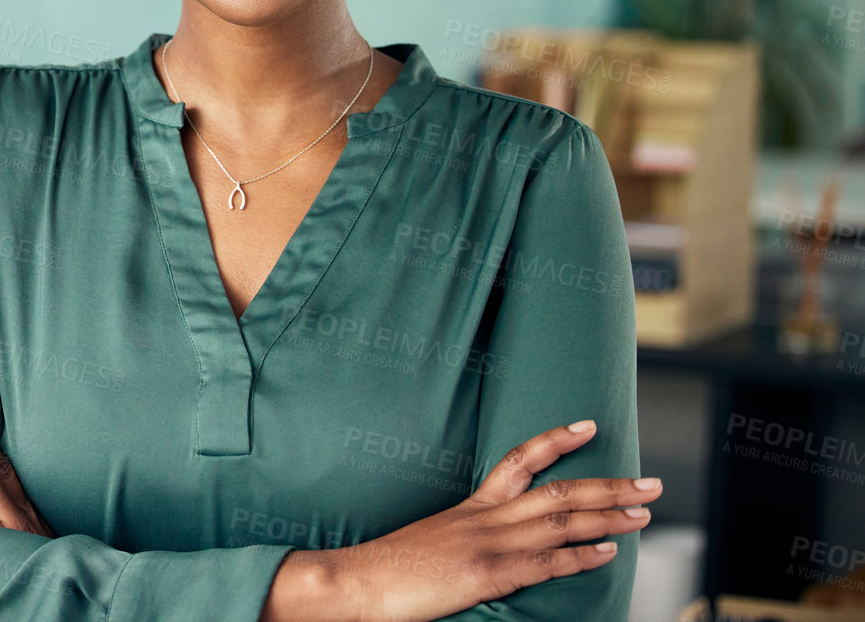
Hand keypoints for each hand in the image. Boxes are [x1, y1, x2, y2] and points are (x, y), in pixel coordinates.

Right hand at [272, 420, 659, 621]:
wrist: (356, 581)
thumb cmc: (388, 569)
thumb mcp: (430, 542)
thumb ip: (463, 537)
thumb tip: (486, 543)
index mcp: (469, 508)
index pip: (518, 460)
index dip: (556, 440)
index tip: (588, 426)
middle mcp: (483, 518)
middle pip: (557, 491)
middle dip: (608, 485)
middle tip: (649, 481)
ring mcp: (487, 544)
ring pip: (560, 521)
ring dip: (608, 516)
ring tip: (643, 512)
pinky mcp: (486, 573)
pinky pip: (544, 562)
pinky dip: (581, 556)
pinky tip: (607, 552)